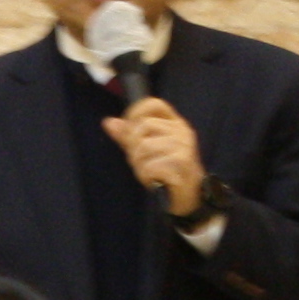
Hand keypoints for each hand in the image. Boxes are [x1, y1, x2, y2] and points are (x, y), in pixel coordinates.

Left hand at [102, 98, 207, 218]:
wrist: (189, 196)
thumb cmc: (166, 170)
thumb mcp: (145, 150)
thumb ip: (127, 136)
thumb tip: (108, 122)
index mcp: (174, 123)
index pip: (154, 104)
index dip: (135, 112)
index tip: (128, 129)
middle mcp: (181, 131)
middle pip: (144, 125)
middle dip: (133, 147)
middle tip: (140, 162)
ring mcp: (183, 146)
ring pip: (144, 146)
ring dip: (139, 164)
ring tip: (147, 172)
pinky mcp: (182, 163)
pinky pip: (150, 166)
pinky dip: (146, 176)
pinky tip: (153, 180)